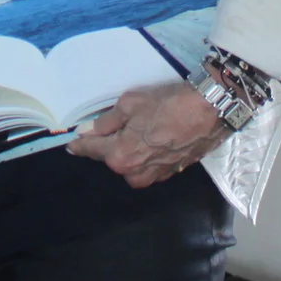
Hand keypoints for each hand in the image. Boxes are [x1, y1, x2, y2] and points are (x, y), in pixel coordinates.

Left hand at [67, 82, 228, 187]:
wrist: (210, 111)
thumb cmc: (168, 104)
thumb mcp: (130, 104)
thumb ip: (106, 121)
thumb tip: (89, 130)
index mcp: (120, 156)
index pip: (92, 149)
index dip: (80, 144)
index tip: (71, 143)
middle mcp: (135, 172)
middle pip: (112, 158)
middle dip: (109, 144)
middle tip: (114, 125)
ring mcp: (154, 176)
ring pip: (131, 163)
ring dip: (129, 149)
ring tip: (139, 128)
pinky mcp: (171, 173)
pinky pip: (148, 165)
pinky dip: (145, 154)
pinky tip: (153, 137)